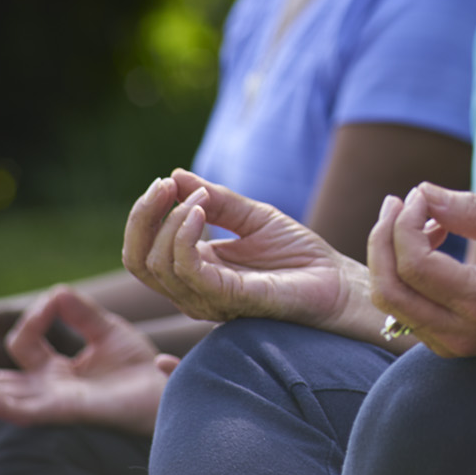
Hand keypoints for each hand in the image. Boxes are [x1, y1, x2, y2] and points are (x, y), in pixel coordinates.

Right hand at [0, 286, 173, 435]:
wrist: (163, 387)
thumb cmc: (137, 365)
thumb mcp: (105, 330)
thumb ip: (79, 312)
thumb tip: (54, 292)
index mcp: (54, 371)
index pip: (24, 343)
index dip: (34, 317)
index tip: (54, 300)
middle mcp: (45, 388)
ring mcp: (50, 402)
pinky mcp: (62, 411)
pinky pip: (22, 412)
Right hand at [123, 169, 367, 330]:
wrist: (336, 282)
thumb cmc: (299, 254)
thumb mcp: (254, 216)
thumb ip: (218, 200)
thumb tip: (176, 175)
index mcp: (194, 269)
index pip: (143, 249)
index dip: (145, 214)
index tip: (164, 181)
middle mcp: (191, 289)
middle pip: (138, 260)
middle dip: (143, 217)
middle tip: (164, 185)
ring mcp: (206, 298)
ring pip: (157, 266)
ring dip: (170, 221)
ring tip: (198, 197)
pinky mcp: (227, 299)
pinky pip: (188, 272)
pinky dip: (185, 237)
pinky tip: (199, 212)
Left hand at [367, 183, 475, 361]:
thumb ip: (472, 212)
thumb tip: (423, 192)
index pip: (416, 265)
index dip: (405, 223)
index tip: (420, 195)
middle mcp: (459, 332)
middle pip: (388, 288)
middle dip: (382, 238)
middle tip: (397, 202)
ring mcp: (449, 346)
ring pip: (388, 301)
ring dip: (389, 255)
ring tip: (418, 221)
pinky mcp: (443, 346)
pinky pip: (402, 308)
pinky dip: (402, 271)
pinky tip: (428, 245)